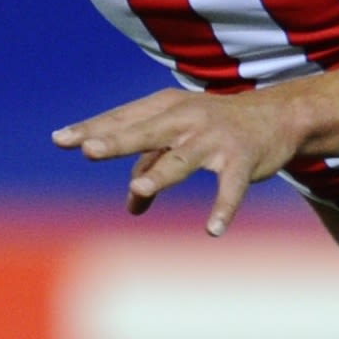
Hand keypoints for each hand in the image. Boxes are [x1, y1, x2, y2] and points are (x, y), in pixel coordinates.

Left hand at [53, 83, 306, 232]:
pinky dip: (223, 208)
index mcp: (165, 108)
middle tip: (89, 150)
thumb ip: (151, 167)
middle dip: (118, 140)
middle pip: (146, 132)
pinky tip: (212, 230)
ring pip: (182, 158)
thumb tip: (131, 207)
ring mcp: (215, 139)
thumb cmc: (214, 127)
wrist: (278, 116)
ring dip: (160, 174)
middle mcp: (187, 119)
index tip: (60, 139)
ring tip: (139, 189)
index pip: (122, 118)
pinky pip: (230, 187)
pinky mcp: (242, 160)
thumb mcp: (179, 141)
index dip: (92, 128)